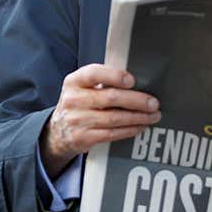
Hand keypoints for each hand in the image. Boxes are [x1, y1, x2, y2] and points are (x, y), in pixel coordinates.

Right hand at [41, 64, 160, 174]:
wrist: (58, 131)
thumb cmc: (78, 104)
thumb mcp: (81, 88)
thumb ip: (102, 81)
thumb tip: (136, 83)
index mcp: (74, 82)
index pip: (94, 74)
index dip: (114, 76)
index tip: (132, 80)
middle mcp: (73, 100)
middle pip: (110, 98)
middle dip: (137, 100)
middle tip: (153, 103)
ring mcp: (77, 120)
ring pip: (114, 118)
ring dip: (138, 117)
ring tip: (152, 116)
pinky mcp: (83, 138)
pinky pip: (111, 134)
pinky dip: (129, 130)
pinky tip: (140, 126)